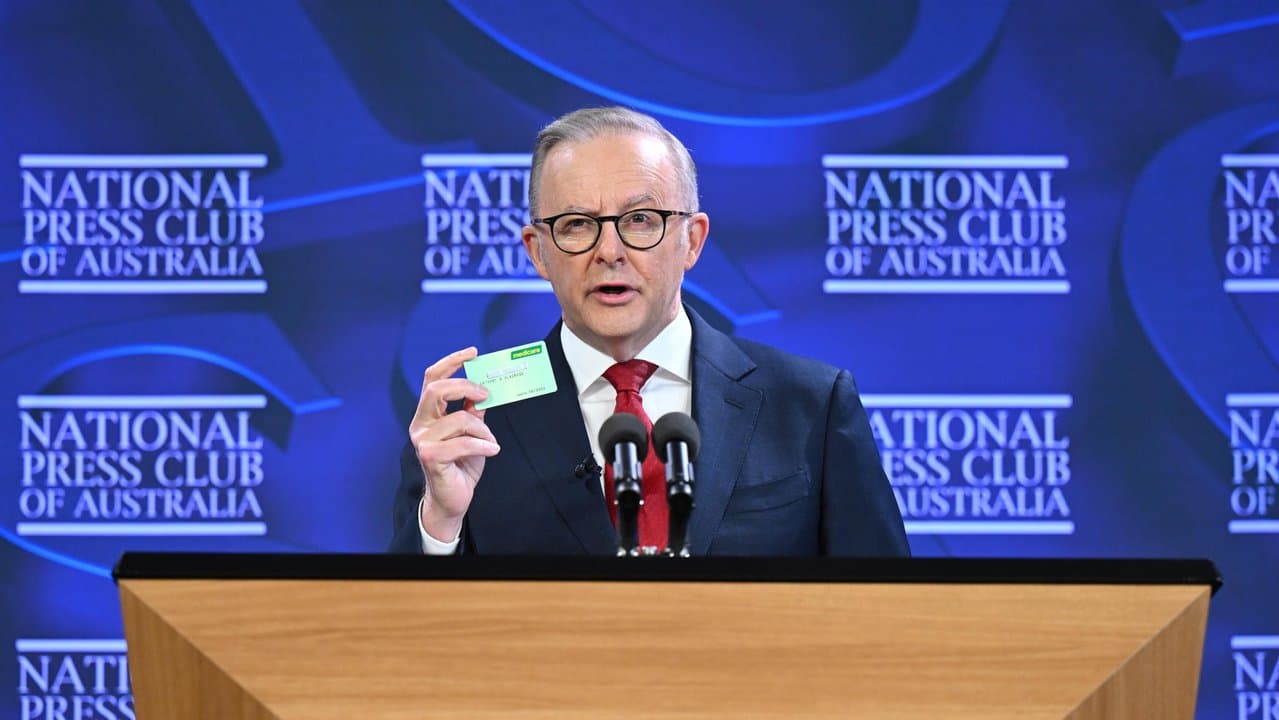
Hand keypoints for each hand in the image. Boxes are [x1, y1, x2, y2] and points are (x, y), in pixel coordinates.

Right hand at [409, 347, 500, 541]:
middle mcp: (420, 424)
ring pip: (459, 419)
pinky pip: (464, 442)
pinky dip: (483, 445)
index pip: (432, 378)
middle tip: (485, 396)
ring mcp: (423, 441)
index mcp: (428, 414)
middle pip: (436, 390)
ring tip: (490, 441)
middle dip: (466, 387)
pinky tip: (492, 451)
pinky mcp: (430, 457)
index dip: (451, 362)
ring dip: (482, 429)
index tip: (473, 352)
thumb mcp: (471, 432)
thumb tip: (483, 391)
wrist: (453, 498)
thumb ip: (472, 411)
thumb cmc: (461, 464)